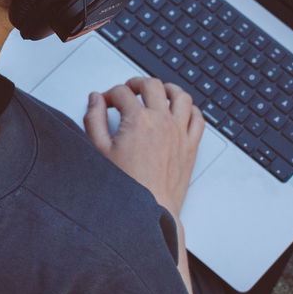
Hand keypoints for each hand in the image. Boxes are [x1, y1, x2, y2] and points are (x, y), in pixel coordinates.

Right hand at [83, 76, 203, 216]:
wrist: (152, 210)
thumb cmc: (127, 186)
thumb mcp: (100, 150)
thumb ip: (94, 119)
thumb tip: (95, 100)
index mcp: (138, 120)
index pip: (122, 92)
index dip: (110, 94)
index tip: (106, 102)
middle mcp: (162, 121)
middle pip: (152, 85)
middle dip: (136, 83)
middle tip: (129, 90)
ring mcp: (180, 132)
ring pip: (180, 96)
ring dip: (167, 89)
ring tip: (158, 92)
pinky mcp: (191, 146)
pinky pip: (198, 118)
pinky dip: (190, 109)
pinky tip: (181, 111)